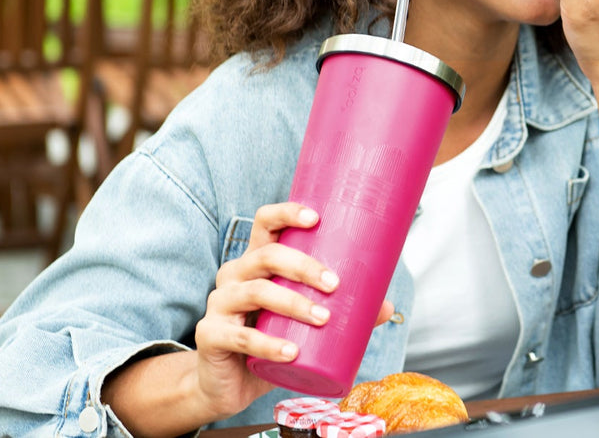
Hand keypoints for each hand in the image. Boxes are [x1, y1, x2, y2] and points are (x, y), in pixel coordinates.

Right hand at [192, 203, 392, 419]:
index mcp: (256, 262)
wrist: (228, 385)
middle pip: (266, 255)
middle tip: (334, 284)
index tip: (316, 218)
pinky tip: (292, 351)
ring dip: (294, 303)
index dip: (287, 213)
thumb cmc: (269, 341)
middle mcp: (234, 275)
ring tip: (323, 319)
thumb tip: (388, 307)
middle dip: (304, 266)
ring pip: (256, 291)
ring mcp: (219, 304)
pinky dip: (270, 344)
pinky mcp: (210, 335)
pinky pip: (241, 336)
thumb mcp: (304, 323)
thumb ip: (343, 312)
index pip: (265, 223)